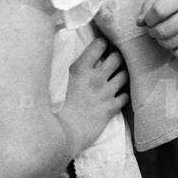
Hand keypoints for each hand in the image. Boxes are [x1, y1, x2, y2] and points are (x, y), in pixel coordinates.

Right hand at [57, 37, 127, 154]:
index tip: (102, 47)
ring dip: (122, 75)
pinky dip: (124, 95)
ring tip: (117, 77)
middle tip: (112, 61)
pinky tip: (118, 97)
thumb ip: (64, 69)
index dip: (102, 44)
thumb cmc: (51, 108)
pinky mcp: (111, 108)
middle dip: (116, 57)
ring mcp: (106, 92)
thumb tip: (64, 58)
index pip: (99, 45)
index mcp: (80, 68)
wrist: (59, 133)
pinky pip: (126, 96)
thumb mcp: (54, 82)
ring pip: (124, 75)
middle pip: (117, 57)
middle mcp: (96, 77)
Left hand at [137, 0, 177, 57]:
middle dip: (152, 32)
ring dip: (162, 41)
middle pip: (162, 31)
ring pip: (169, 44)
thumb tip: (140, 22)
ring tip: (167, 34)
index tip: (149, 19)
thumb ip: (150, 4)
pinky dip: (174, 50)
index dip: (148, 18)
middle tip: (155, 29)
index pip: (158, 11)